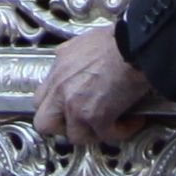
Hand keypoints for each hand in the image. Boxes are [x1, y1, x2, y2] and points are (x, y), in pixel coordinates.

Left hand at [36, 23, 154, 145]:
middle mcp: (61, 89)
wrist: (134, 45)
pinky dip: (122, 130)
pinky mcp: (97, 117)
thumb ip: (72, 58)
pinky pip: (106, 136)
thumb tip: (78, 66)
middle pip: (44, 122)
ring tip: (109, 124)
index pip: (40, 99)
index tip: (68, 109)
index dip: (54, 108)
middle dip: (63, 126)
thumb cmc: (117, 40)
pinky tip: (133, 121)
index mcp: (58, 70)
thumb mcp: (83, 43)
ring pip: (74, 136)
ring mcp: (76, 106)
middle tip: (81, 122)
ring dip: (93, 133)